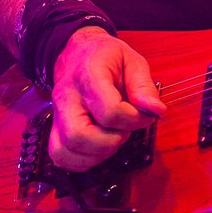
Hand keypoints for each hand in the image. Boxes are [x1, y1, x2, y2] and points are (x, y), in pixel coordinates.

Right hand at [48, 27, 165, 170]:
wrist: (79, 52)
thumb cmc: (105, 57)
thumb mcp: (132, 61)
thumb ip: (144, 86)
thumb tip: (156, 110)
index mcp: (89, 75)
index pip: (109, 111)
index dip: (133, 119)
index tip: (144, 115)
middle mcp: (67, 97)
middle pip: (79, 135)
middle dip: (110, 142)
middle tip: (124, 130)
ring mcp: (58, 114)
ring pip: (66, 150)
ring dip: (96, 154)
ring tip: (112, 137)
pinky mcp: (55, 127)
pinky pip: (59, 156)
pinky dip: (81, 160)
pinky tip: (98, 148)